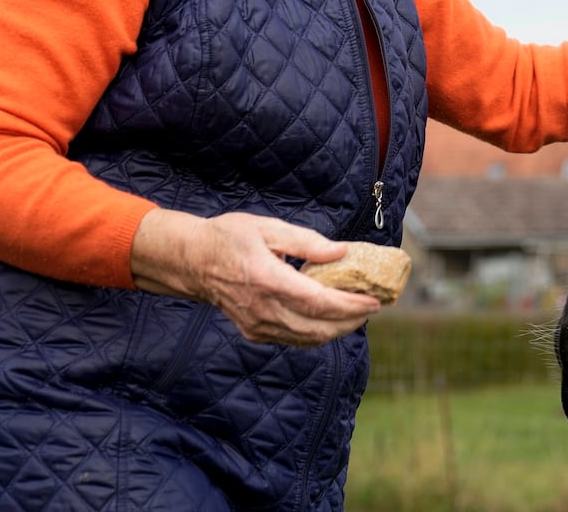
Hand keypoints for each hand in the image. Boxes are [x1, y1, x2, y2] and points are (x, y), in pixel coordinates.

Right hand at [130, 209, 380, 346]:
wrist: (192, 261)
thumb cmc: (229, 238)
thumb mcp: (268, 228)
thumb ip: (306, 241)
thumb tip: (340, 252)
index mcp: (268, 280)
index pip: (319, 302)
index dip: (350, 305)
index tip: (374, 301)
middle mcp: (263, 309)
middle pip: (318, 327)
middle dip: (351, 320)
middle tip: (373, 307)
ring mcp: (257, 325)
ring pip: (308, 339)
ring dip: (337, 330)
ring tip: (357, 313)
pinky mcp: (255, 332)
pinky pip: (293, 339)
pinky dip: (317, 333)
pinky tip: (330, 319)